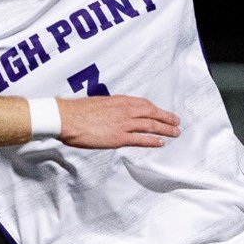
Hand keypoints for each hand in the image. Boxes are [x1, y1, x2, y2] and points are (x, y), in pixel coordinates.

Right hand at [59, 95, 180, 148]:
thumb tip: (114, 113)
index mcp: (119, 100)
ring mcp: (123, 124)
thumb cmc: (78, 111)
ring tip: (175, 133)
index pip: (144, 104)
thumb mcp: (99, 104)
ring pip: (151, 125)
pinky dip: (152, 141)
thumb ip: (111, 108)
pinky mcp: (119, 137)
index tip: (163, 113)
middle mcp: (125, 110)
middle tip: (176, 122)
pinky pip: (141, 139)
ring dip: (165, 129)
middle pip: (152, 113)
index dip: (156, 109)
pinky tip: (160, 143)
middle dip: (166, 118)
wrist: (67, 118)